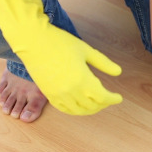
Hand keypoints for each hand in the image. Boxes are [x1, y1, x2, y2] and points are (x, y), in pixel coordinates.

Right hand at [0, 0, 122, 114]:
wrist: (33, 41)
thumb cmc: (60, 42)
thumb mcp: (86, 50)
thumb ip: (103, 63)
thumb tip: (118, 72)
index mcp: (83, 79)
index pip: (103, 97)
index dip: (112, 99)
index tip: (119, 97)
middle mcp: (71, 91)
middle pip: (92, 106)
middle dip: (103, 104)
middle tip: (109, 99)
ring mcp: (58, 94)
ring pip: (79, 111)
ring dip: (90, 109)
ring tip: (97, 104)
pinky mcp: (49, 94)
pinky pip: (65, 109)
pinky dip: (75, 110)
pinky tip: (80, 106)